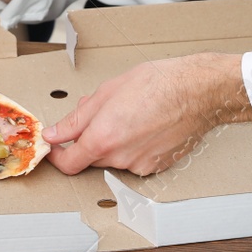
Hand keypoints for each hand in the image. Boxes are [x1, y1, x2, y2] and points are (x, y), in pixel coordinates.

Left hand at [41, 53, 251, 175]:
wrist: (197, 92)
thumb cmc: (157, 84)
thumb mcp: (106, 92)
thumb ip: (76, 119)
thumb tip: (55, 133)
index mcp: (103, 138)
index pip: (68, 163)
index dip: (58, 155)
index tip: (56, 146)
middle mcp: (120, 158)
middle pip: (90, 158)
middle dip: (89, 138)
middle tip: (101, 112)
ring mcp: (140, 165)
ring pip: (113, 158)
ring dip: (112, 141)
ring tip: (128, 113)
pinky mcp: (156, 167)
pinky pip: (133, 160)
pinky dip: (131, 146)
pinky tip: (143, 124)